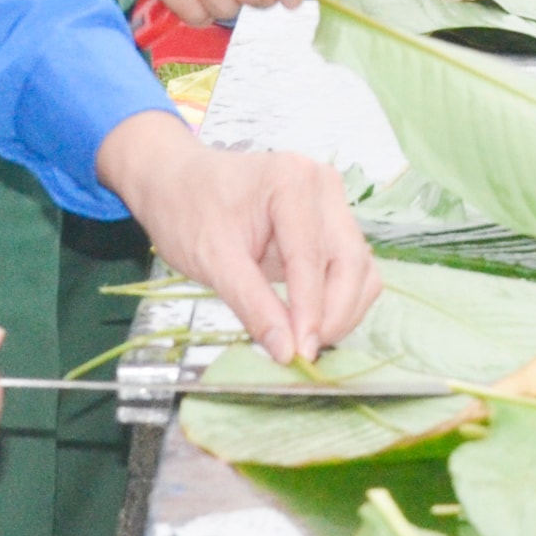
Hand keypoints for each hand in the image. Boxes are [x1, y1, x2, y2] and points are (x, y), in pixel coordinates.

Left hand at [97, 112, 378, 362]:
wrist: (176, 181)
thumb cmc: (187, 209)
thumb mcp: (212, 260)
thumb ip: (253, 304)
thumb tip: (285, 351)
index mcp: (293, 181)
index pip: (312, 258)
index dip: (310, 312)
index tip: (300, 354)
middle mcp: (323, 186)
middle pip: (351, 262)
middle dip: (334, 314)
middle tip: (303, 352)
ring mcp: (332, 203)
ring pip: (360, 269)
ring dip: (342, 311)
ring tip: (302, 339)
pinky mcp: (332, 223)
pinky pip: (351, 268)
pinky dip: (338, 300)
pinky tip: (309, 321)